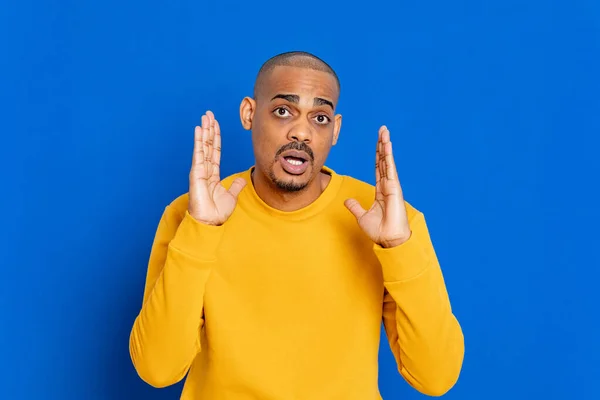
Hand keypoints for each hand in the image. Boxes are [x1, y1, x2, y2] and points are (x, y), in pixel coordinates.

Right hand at [188, 111, 246, 225]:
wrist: (210, 223)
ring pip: (203, 146)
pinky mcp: (196, 174)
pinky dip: (198, 141)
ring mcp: (199, 171)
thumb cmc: (217, 213)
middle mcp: (205, 170)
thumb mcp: (231, 197)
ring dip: (204, 130)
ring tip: (205, 117)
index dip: (215, 137)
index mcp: (212, 174)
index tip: (215, 124)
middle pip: (207, 145)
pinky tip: (198, 129)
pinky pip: (199, 154)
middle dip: (209, 129)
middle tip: (209, 114)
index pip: (215, 151)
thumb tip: (243, 180)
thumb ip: (236, 187)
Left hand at [344, 126, 410, 247]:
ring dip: (385, 145)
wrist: (389, 239)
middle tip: (382, 130)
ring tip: (384, 131)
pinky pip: (389, 168)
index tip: (378, 143)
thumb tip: (347, 201)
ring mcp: (392, 185)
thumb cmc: (379, 231)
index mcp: (381, 190)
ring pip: (387, 161)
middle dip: (382, 145)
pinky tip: (387, 145)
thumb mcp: (362, 216)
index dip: (377, 154)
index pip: (378, 168)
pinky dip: (388, 156)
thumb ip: (355, 207)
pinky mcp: (394, 188)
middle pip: (383, 160)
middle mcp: (387, 185)